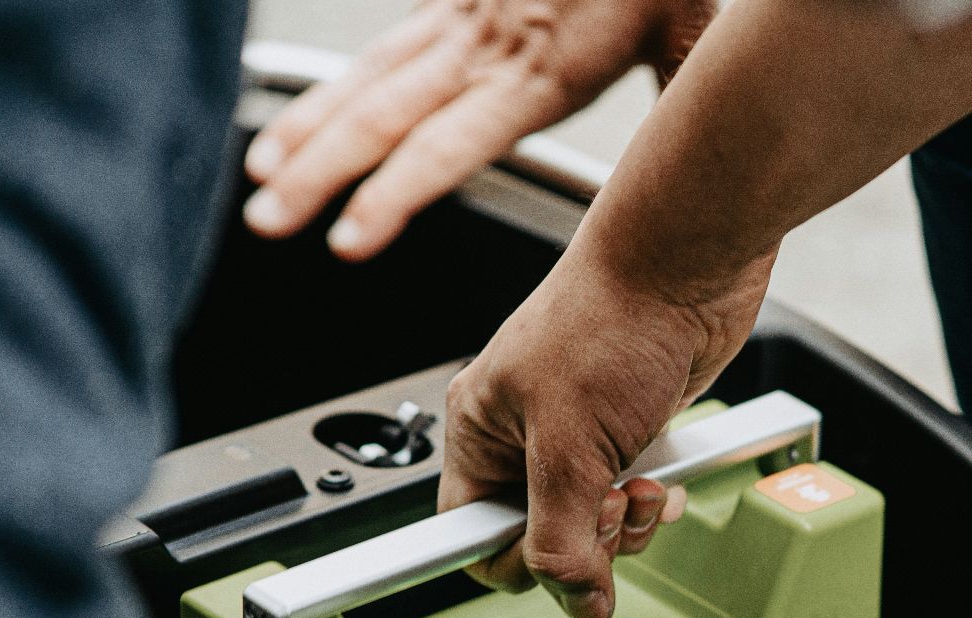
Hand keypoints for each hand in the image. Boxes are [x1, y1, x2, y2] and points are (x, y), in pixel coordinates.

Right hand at [241, 0, 712, 259]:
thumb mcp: (693, 34)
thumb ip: (687, 97)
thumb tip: (709, 167)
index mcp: (546, 67)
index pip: (451, 141)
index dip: (395, 192)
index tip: (348, 239)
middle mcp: (490, 44)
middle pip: (387, 115)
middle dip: (321, 173)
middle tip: (270, 220)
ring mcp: (464, 19)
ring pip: (369, 80)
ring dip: (310, 133)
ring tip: (262, 180)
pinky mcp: (455, 1)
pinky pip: (382, 48)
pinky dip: (326, 92)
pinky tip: (290, 120)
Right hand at [438, 243, 772, 617]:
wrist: (687, 263)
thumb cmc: (614, 318)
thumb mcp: (571, 447)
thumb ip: (563, 537)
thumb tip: (574, 601)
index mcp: (479, 430)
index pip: (470, 534)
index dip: (514, 561)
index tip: (554, 567)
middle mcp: (522, 433)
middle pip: (539, 537)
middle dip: (586, 539)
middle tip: (611, 507)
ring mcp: (579, 433)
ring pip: (590, 523)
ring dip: (626, 524)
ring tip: (642, 489)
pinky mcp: (629, 430)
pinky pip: (631, 497)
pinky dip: (652, 501)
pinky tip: (663, 479)